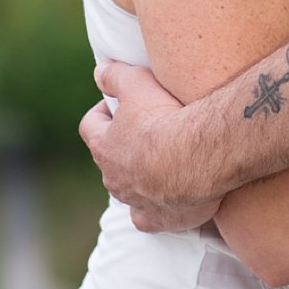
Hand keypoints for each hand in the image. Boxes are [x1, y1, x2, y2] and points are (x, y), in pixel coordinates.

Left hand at [79, 61, 220, 233]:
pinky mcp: (157, 219)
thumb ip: (115, 76)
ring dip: (139, 177)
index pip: (90, 126)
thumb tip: (99, 70)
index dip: (102, 113)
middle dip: (123, 148)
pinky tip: (168, 202)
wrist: (197, 158)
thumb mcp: (138, 84)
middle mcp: (113, 177)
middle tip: (147, 132)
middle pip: (109, 161)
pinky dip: (155, 210)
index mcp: (105, 146)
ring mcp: (134, 200)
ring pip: (127, 190)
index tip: (118, 104)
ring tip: (164, 163)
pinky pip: (148, 218)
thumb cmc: (166, 119)